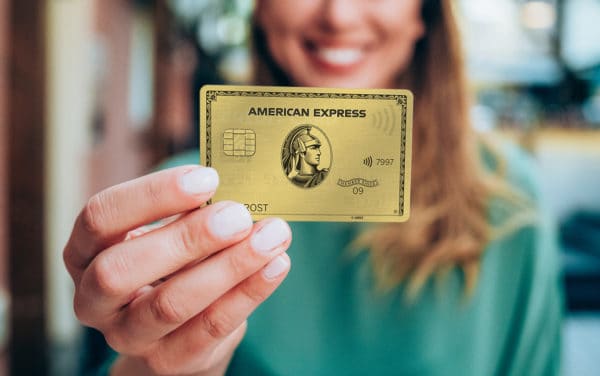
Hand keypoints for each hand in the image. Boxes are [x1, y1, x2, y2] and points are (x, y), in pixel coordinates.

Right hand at [63, 165, 291, 374]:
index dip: (153, 195)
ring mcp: (129, 336)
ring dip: (230, 265)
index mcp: (83, 253)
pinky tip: (277, 264)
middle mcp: (93, 299)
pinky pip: (211, 326)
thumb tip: (236, 191)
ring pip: (172, 303)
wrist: (173, 336)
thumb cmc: (168, 267)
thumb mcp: (165, 235)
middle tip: (238, 215)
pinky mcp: (169, 360)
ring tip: (272, 236)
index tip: (207, 178)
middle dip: (187, 237)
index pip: (100, 217)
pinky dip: (249, 291)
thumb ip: (188, 214)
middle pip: (122, 268)